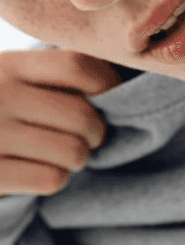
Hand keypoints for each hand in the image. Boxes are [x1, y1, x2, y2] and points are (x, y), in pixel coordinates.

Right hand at [0, 49, 118, 197]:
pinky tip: (39, 170)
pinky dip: (56, 177)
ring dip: (78, 158)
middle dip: (96, 132)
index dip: (108, 84)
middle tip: (87, 136)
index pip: (79, 67)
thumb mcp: (6, 77)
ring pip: (73, 151)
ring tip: (62, 154)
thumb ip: (48, 75)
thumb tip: (114, 83)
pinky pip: (52, 178)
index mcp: (8, 66)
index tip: (110, 97)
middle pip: (83, 115)